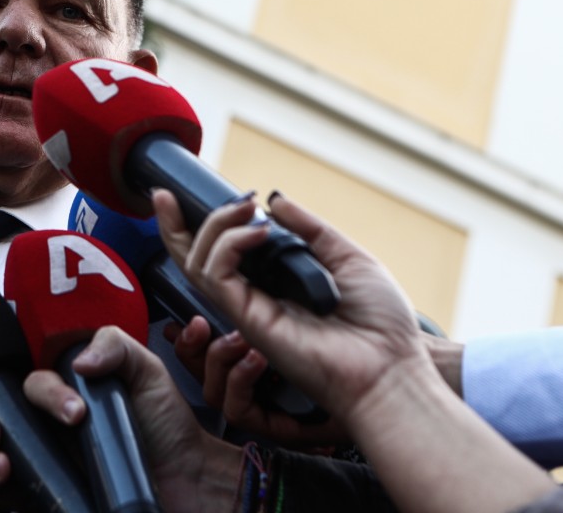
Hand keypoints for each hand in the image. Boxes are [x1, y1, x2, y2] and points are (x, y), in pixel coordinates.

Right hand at [0, 326, 242, 512]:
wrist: (189, 481)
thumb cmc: (166, 426)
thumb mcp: (146, 371)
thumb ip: (115, 345)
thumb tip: (80, 363)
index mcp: (62, 398)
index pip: (30, 387)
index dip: (44, 393)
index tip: (76, 412)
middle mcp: (44, 432)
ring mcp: (42, 469)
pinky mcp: (46, 500)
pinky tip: (3, 481)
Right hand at [156, 190, 555, 512]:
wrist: (392, 368)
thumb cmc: (381, 325)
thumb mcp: (350, 258)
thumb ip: (310, 229)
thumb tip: (274, 201)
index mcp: (277, 285)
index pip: (223, 256)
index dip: (201, 227)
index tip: (184, 196)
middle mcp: (256, 298)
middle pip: (195, 260)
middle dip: (174, 226)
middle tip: (170, 194)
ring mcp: (249, 310)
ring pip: (198, 265)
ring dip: (213, 227)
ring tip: (245, 208)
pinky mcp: (248, 320)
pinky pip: (216, 277)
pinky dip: (228, 246)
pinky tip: (258, 232)